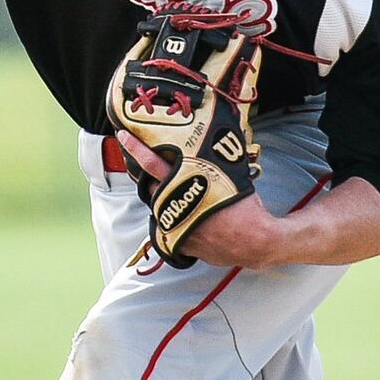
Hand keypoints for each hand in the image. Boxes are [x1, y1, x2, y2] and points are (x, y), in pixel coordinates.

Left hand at [115, 129, 280, 268]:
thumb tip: (208, 150)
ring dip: (160, 198)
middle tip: (140, 163)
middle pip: (150, 185)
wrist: (256, 242)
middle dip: (144, 175)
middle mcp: (176, 205)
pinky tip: (184, 217)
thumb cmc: (246, 209)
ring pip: (157, 207)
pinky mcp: (180, 243)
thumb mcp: (229, 178)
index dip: (136, 148)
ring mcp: (176, 226)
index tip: (123, 136)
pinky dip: (173, 221)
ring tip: (169, 191)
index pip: (153, 162)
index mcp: (187, 185)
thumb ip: (210, 166)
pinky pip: (169, 229)